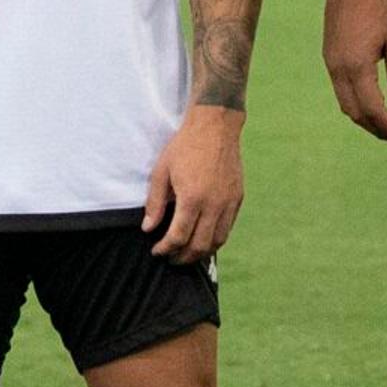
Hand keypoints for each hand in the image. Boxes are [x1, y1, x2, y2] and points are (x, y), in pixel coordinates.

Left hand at [142, 106, 245, 262]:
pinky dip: (215, 240)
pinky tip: (203, 239)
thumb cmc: (184, 147)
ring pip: (217, 241)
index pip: (179, 237)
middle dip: (183, 257)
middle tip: (170, 259)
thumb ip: (155, 203)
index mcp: (193, 198)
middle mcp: (214, 205)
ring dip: (201, 252)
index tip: (156, 252)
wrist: (215, 128)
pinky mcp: (238, 199)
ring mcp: (229, 203)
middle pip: (200, 245)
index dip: (165, 249)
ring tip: (186, 254)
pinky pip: (227, 229)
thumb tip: (148, 229)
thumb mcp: (161, 172)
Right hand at [321, 0, 386, 143]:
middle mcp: (339, 70)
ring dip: (365, 117)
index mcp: (358, 67)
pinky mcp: (329, 58)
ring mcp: (331, 64)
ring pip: (346, 104)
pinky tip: (372, 99)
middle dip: (377, 129)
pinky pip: (340, 91)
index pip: (373, 110)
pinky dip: (356, 103)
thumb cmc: (378, 7)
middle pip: (355, 113)